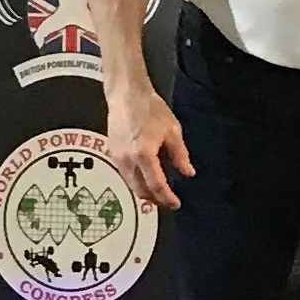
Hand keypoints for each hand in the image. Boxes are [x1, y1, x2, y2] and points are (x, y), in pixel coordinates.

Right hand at [106, 84, 194, 210]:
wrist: (126, 95)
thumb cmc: (150, 109)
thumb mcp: (172, 131)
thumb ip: (180, 155)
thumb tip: (188, 173)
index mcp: (144, 154)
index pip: (156, 185)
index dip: (167, 198)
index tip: (176, 203)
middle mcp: (127, 159)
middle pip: (140, 190)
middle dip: (154, 199)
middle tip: (167, 202)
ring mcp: (117, 157)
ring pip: (130, 184)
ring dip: (144, 192)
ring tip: (158, 193)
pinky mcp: (112, 152)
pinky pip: (124, 174)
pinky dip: (135, 181)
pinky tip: (144, 179)